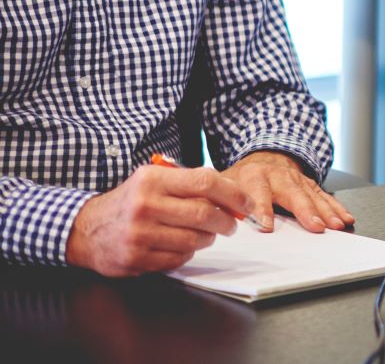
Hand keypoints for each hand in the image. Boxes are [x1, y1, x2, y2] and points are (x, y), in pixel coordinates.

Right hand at [66, 163, 249, 275]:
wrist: (86, 230)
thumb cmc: (130, 202)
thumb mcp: (154, 181)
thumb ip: (190, 183)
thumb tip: (233, 194)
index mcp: (152, 180)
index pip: (205, 182)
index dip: (233, 194)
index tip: (245, 203)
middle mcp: (145, 205)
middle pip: (204, 213)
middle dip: (226, 220)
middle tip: (230, 223)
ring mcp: (139, 234)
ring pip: (194, 239)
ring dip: (208, 238)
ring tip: (204, 233)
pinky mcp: (135, 259)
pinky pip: (178, 258)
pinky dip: (187, 252)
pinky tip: (180, 244)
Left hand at [225, 151, 353, 232]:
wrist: (262, 156)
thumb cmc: (241, 177)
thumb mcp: (223, 183)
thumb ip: (218, 199)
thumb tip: (210, 215)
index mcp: (254, 175)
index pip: (258, 192)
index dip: (262, 208)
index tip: (266, 226)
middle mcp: (278, 175)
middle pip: (293, 193)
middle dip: (306, 210)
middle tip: (315, 226)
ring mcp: (297, 179)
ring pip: (313, 194)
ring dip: (326, 210)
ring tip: (335, 224)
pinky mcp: (309, 185)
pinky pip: (325, 195)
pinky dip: (336, 207)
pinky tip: (344, 217)